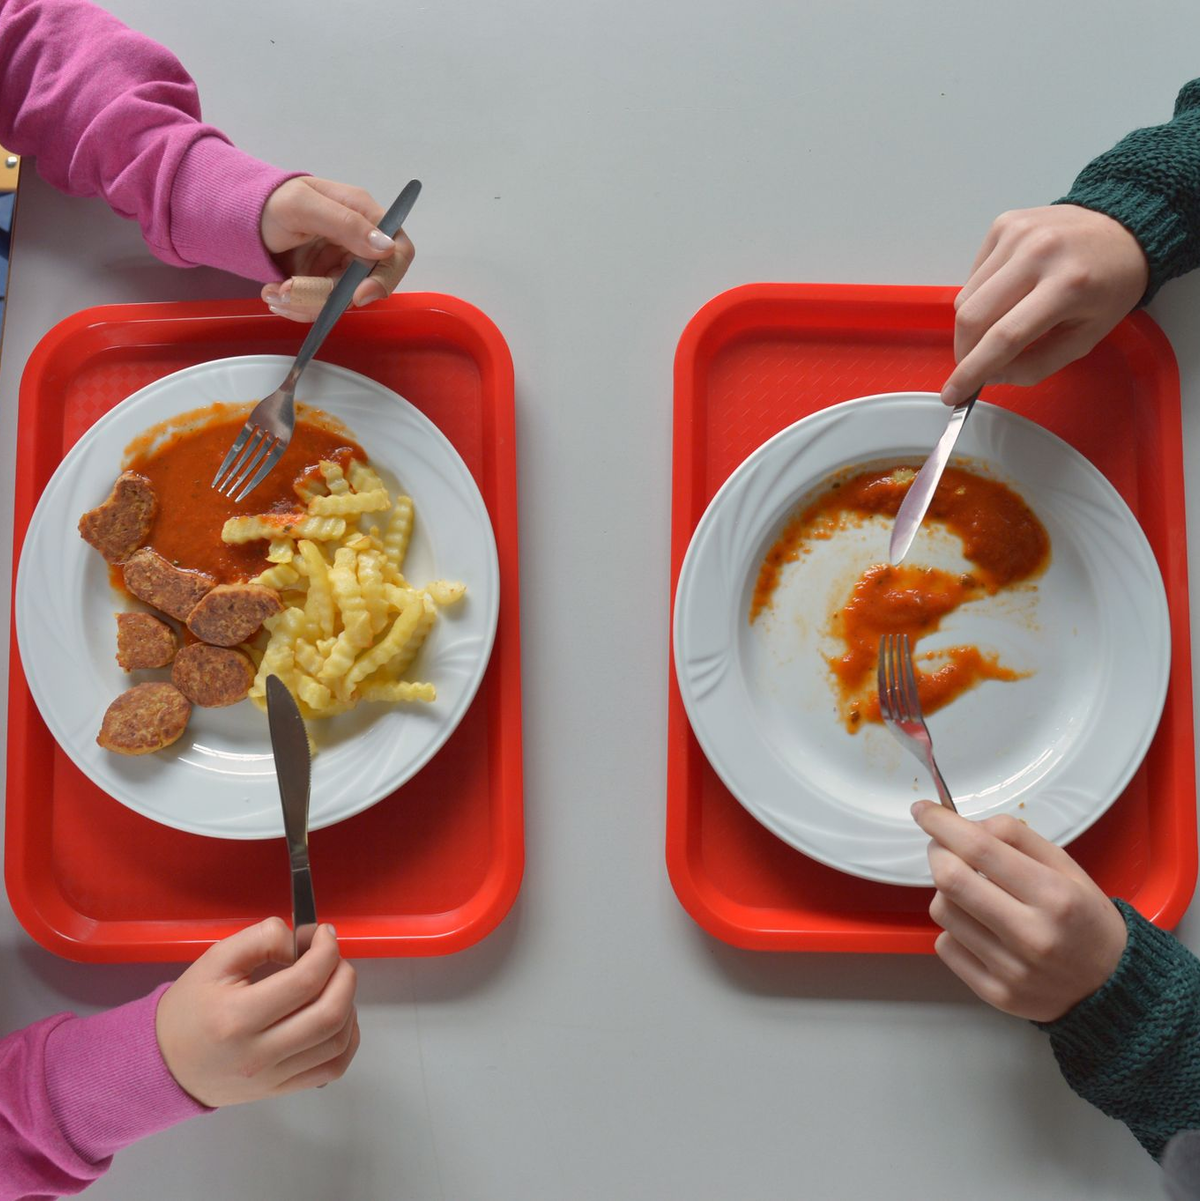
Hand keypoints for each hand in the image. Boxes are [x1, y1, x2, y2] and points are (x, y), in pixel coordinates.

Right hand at [156, 919, 358, 1105]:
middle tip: (333, 956)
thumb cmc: (189, 1008)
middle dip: (344, 975)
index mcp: (237, 1018)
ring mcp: (272, 1077)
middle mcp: (258, 1054)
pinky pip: (332, 1068)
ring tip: (334, 982)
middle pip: (330, 1013)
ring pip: (337, 1042)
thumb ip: (261, 939)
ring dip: (349, 1004)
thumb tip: (302, 942)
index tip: (324, 934)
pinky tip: (338, 1015)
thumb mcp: (215, 960)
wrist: (164, 1063)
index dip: (326, 950)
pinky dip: (347, 1039)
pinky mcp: (280, 1090)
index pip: (305, 981)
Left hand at [259, 177, 415, 322]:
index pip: (398, 252)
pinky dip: (297, 306)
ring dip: (305, 303)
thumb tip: (386, 246)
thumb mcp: (303, 205)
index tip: (359, 295)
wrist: (240, 215)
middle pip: (366, 285)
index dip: (386, 278)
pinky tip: (275, 294)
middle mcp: (359, 243)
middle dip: (328, 296)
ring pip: (341, 301)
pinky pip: (322, 306)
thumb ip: (345, 223)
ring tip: (274, 292)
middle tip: (291, 291)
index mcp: (363, 215)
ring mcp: (342, 265)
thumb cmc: (269, 200)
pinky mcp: (325, 282)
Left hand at [913, 800, 1127, 1021]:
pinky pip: (946, 945)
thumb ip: (1018, 837)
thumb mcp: (1067, 868)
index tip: (923, 810)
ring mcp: (1011, 969)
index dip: (942, 824)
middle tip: (944, 847)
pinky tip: (978, 926)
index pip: (979, 849)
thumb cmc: (1086, 919)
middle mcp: (1032, 935)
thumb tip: (968, 825)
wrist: (1113, 988)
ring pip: (942, 911)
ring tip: (971, 891)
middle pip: (950, 879)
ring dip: (946, 891)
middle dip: (937, 853)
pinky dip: (954, 928)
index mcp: (1055, 896)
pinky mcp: (995, 993)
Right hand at [941, 205, 1148, 405]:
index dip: (973, 371)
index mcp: (1068, 286)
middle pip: (973, 317)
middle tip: (971, 366)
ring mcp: (1018, 234)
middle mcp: (1039, 253)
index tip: (954, 393)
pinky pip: (973, 275)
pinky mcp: (1004, 224)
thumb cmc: (1108, 287)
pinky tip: (1005, 294)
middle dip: (964, 351)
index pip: (1004, 337)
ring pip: (966, 298)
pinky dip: (980, 297)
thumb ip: (1037, 365)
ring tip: (998, 325)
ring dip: (972, 325)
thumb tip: (991, 375)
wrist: (1122, 228)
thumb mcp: (1086, 338)